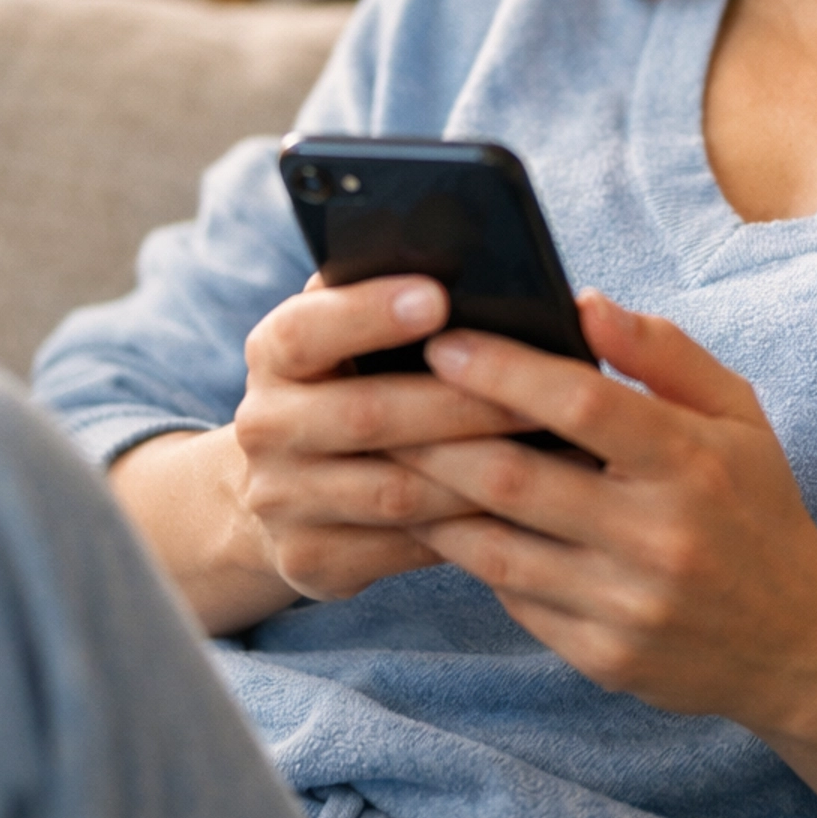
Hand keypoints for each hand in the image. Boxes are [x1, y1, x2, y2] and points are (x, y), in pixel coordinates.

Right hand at [231, 271, 542, 603]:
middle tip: (537, 397)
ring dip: (478, 476)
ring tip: (551, 457)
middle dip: (460, 406)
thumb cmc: (345, 384)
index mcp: (273, 354)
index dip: (369, 314)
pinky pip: (404, 548)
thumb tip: (462, 258)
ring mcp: (281, 501)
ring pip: (394, 492)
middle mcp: (265, 426)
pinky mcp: (311, 559)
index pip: (307, 330)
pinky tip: (524, 512)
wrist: (277, 488)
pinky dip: (469, 531)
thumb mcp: (343, 334)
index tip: (439, 297)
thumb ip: (380, 294)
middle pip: (365, 416)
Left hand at [420, 291, 816, 817]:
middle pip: (516, 479)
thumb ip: (664, 352)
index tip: (444, 341)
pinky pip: (513, 597)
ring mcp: (627, 606)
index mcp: (693, 462)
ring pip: (495, 547)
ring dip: (431, 500)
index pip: (582, 404)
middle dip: (436, 434)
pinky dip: (470, 556)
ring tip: (386, 458)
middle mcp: (659, 537)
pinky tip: (436, 521)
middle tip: (380, 398)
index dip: (503, 370)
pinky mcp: (602, 658)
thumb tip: (584, 303)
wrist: (799, 642)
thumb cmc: (757, 506)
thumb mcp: (738, 414)